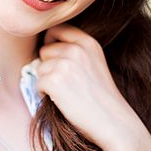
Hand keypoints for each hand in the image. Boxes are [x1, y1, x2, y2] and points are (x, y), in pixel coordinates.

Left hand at [36, 23, 144, 150]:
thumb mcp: (95, 63)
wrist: (113, 121)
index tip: (55, 56)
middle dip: (49, 65)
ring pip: (39, 67)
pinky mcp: (55, 81)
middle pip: (45, 49)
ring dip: (47, 81)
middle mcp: (77, 49)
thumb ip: (75, 51)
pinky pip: (38, 83)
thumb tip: (44, 49)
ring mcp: (65, 64)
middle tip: (65, 83)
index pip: (57, 29)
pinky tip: (62, 101)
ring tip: (66, 93)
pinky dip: (45, 94)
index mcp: (88, 42)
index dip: (51, 42)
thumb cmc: (102, 97)